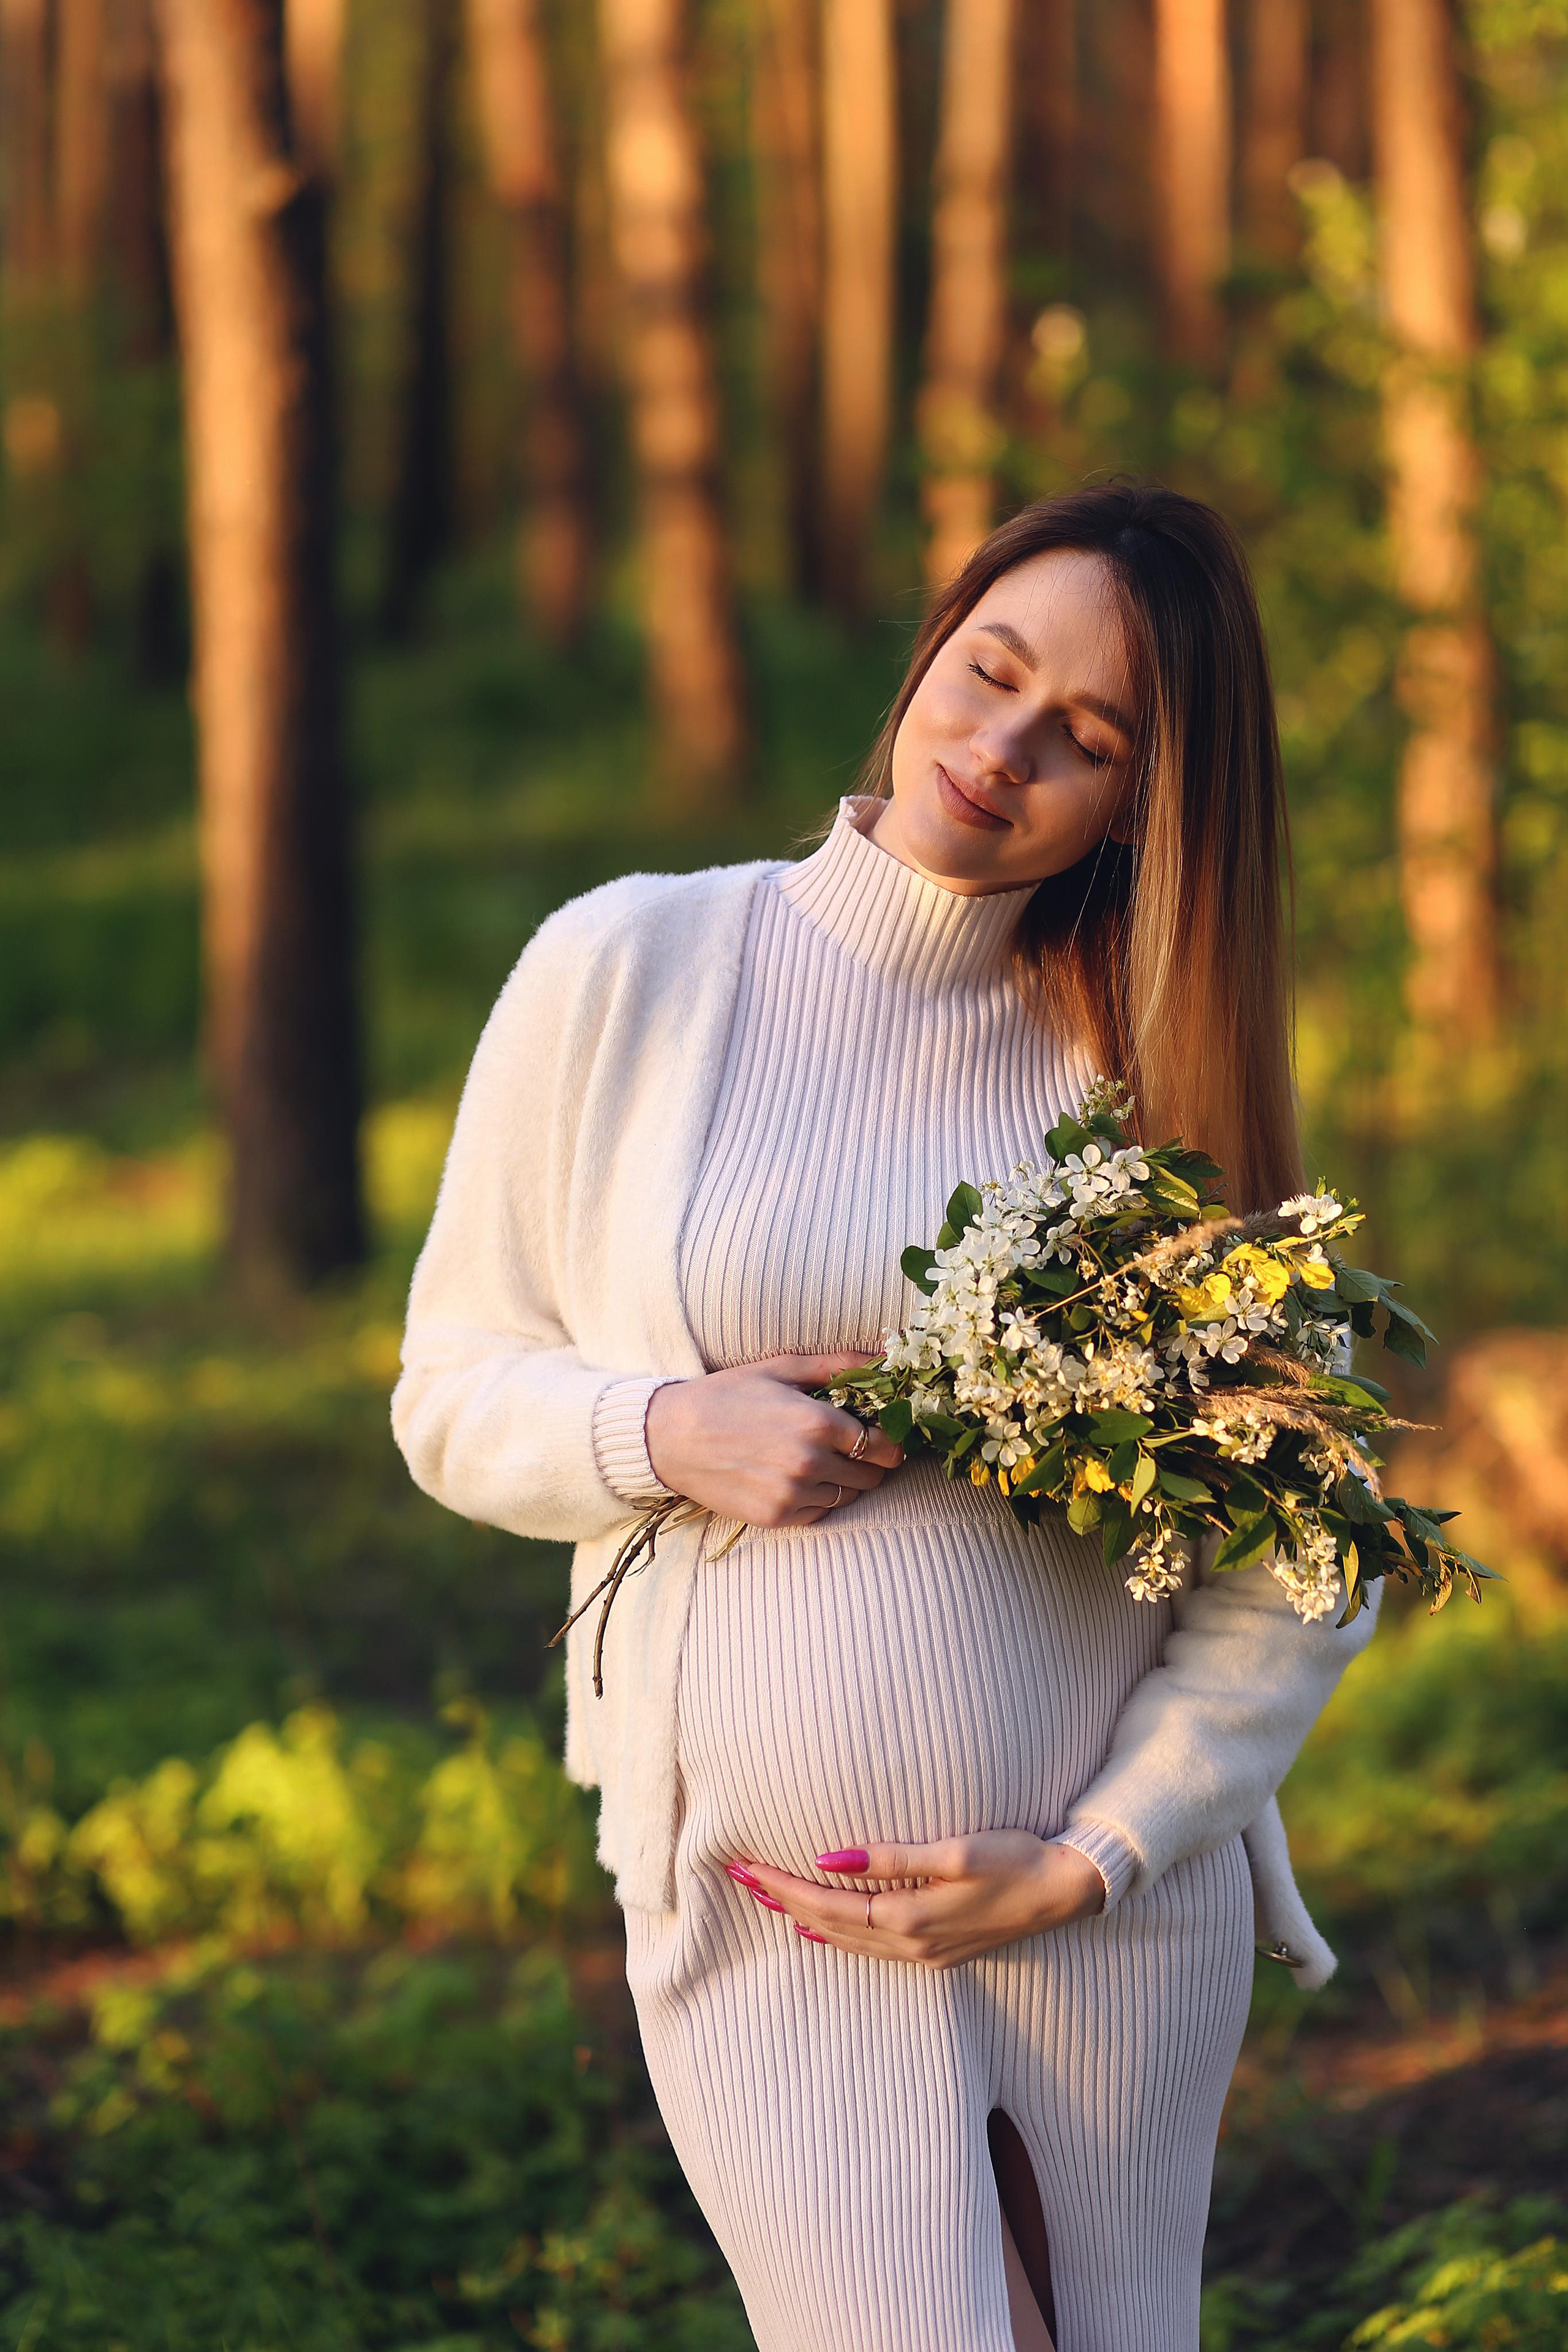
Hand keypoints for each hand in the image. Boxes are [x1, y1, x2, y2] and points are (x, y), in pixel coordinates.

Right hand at [645, 1352, 903, 1527]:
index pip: (883, 1444)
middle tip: (851, 1444)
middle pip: (872, 1475)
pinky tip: (796, 1476)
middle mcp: (809, 1463)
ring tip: (818, 1457)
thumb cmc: (726, 1395)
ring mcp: (793, 1494)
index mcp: (816, 1422)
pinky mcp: (776, 1517)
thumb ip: (838, 1365)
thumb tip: (883, 1357)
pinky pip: (821, 1512)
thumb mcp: (781, 1367)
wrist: (670, 1437)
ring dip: (845, 1479)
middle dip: (870, 1460)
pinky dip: (819, 1497)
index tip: (881, 1432)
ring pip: (849, 1496)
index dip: (889, 1439)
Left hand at [726, 1833, 1105, 1966]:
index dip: (782, 1886)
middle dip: (779, 1902)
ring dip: (801, 1918)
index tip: (744, 1867)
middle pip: (827, 1926)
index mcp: (909, 1918)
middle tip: (736, 1878)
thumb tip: (829, 1856)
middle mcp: (910, 1943)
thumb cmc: (1016, 1859)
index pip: (826, 1904)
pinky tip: (819, 1932)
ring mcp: (924, 1952)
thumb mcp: (955, 1850)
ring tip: (765, 1899)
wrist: (1066, 1892)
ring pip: (845, 1940)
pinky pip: (869, 1947)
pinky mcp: (937, 1949)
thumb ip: (892, 1857)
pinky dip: (836, 1937)